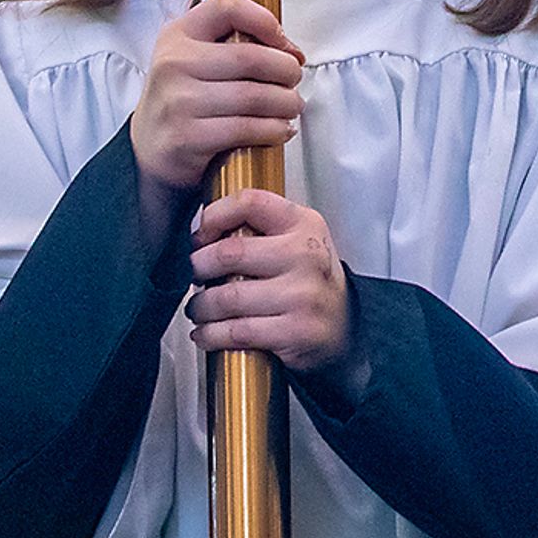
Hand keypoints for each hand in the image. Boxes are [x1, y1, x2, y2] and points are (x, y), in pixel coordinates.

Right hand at [127, 0, 303, 194]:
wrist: (146, 149)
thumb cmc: (181, 99)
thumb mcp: (193, 58)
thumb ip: (234, 44)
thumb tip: (290, 51)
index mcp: (178, 35)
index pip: (227, 7)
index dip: (264, 19)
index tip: (282, 41)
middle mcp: (174, 63)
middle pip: (250, 57)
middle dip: (286, 70)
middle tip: (294, 79)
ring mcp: (178, 101)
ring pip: (252, 96)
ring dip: (285, 103)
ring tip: (291, 106)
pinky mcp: (186, 137)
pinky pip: (245, 129)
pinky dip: (273, 129)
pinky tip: (278, 129)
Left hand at [188, 190, 352, 379]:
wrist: (344, 326)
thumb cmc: (311, 281)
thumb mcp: (298, 239)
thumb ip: (260, 228)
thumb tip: (203, 231)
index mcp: (304, 224)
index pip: (250, 203)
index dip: (214, 216)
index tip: (199, 234)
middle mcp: (305, 255)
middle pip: (229, 252)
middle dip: (198, 267)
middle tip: (194, 274)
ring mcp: (301, 294)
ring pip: (227, 297)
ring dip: (201, 306)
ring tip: (198, 307)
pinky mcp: (294, 330)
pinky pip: (235, 331)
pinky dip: (211, 334)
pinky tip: (206, 332)